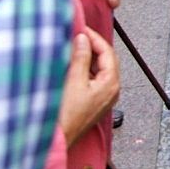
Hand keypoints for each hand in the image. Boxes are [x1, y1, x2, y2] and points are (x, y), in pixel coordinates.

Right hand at [57, 28, 119, 145]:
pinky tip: (72, 65)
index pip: (107, 52)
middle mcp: (112, 90)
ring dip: (88, 57)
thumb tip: (84, 39)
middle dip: (92, 46)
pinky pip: (93, 79)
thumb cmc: (65, 114)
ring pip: (99, 69)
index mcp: (111, 84)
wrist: (57, 140)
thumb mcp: (73, 81)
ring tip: (73, 47)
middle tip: (77, 35)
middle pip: (106, 60)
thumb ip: (80, 57)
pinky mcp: (94, 102)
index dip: (95, 38)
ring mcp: (103, 97)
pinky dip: (84, 69)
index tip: (81, 28)